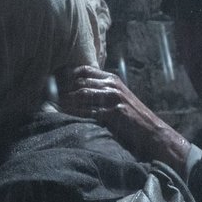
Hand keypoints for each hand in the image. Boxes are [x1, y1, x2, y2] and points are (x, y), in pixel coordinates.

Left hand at [59, 65, 192, 171]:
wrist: (153, 132)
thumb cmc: (134, 117)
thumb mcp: (120, 98)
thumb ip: (102, 91)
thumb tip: (78, 91)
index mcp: (112, 79)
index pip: (84, 70)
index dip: (67, 74)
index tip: (54, 81)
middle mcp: (112, 85)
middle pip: (79, 81)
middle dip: (62, 88)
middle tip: (48, 94)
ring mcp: (113, 99)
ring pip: (82, 94)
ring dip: (65, 100)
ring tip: (53, 104)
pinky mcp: (114, 113)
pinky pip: (89, 112)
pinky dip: (75, 113)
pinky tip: (65, 115)